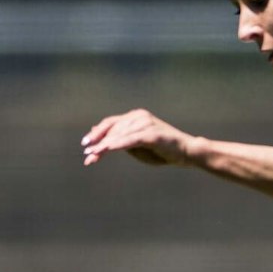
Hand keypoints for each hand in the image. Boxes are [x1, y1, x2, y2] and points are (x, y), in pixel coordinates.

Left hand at [82, 109, 199, 167]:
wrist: (187, 152)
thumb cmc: (163, 151)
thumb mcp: (138, 147)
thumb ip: (122, 141)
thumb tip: (102, 139)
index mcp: (135, 116)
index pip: (111, 123)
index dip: (97, 134)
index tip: (85, 145)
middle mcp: (139, 116)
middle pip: (113, 129)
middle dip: (98, 143)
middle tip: (87, 155)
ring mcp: (146, 123)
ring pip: (119, 135)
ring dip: (105, 146)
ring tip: (93, 155)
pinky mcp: (152, 134)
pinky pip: (131, 139)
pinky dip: (117, 145)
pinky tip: (107, 150)